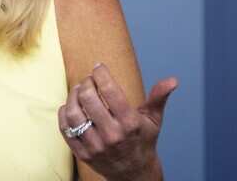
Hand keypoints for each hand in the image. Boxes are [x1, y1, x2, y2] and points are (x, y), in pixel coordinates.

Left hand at [57, 64, 177, 180]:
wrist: (134, 174)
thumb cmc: (143, 142)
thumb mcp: (153, 120)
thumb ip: (159, 97)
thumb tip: (173, 80)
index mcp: (130, 124)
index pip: (110, 91)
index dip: (101, 74)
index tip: (98, 67)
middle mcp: (112, 135)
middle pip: (89, 99)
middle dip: (86, 83)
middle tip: (88, 80)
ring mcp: (96, 146)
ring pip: (74, 113)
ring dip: (72, 96)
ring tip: (78, 91)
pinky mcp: (83, 154)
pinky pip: (65, 129)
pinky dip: (64, 114)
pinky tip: (70, 106)